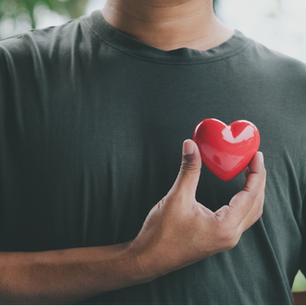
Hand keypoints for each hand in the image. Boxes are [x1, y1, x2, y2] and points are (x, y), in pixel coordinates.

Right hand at [130, 139, 265, 280]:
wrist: (149, 258)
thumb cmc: (162, 233)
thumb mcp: (177, 198)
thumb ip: (188, 170)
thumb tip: (190, 145)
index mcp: (225, 226)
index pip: (250, 195)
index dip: (256, 173)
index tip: (257, 156)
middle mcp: (230, 235)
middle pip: (255, 204)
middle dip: (258, 181)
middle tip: (255, 160)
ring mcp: (224, 239)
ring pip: (250, 213)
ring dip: (253, 192)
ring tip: (250, 173)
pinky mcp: (217, 239)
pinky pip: (240, 219)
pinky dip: (244, 202)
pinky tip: (237, 193)